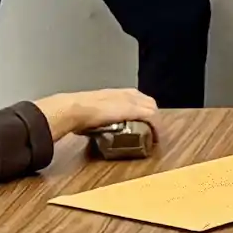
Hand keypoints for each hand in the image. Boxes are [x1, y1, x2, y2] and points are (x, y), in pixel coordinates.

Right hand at [34, 88, 160, 141]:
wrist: (75, 109)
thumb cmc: (77, 111)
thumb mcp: (91, 111)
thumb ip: (96, 116)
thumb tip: (89, 126)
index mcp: (117, 93)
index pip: (139, 99)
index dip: (143, 111)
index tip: (144, 123)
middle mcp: (127, 94)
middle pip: (149, 103)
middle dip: (153, 117)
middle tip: (152, 132)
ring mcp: (132, 101)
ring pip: (153, 109)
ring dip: (156, 124)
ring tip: (154, 137)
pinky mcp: (134, 110)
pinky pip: (153, 118)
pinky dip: (157, 128)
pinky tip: (156, 139)